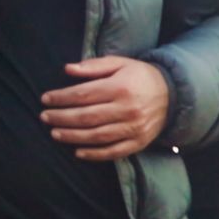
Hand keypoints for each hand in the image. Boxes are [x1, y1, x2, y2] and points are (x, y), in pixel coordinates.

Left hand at [44, 56, 173, 161]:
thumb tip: (67, 69)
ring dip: (72, 136)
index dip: (61, 98)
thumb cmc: (140, 77)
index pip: (83, 94)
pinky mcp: (139, 142)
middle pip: (86, 116)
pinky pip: (113, 151)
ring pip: (96, 136)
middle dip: (61, 117)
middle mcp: (127, 109)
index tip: (46, 99)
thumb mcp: (120, 64)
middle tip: (44, 117)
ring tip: (55, 133)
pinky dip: (94, 154)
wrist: (174, 95)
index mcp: (120, 87)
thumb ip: (93, 66)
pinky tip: (78, 152)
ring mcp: (134, 128)